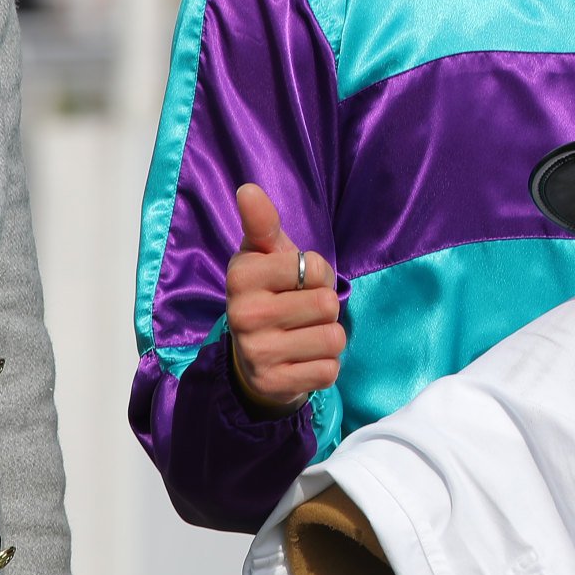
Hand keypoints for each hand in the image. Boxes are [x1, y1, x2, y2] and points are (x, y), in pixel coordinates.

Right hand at [225, 183, 344, 415]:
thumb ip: (262, 223)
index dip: (316, 274)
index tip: (293, 282)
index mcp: (241, 277)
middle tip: (299, 313)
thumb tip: (248, 189)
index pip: (315, 266)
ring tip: (301, 336)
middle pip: (328, 303)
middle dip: (323, 307)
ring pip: (333, 338)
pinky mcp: (275, 384)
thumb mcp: (264, 255)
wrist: (252, 359)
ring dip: (327, 337)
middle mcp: (243, 315)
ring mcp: (258, 353)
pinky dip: (325, 365)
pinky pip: (329, 370)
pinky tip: (301, 361)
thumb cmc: (269, 294)